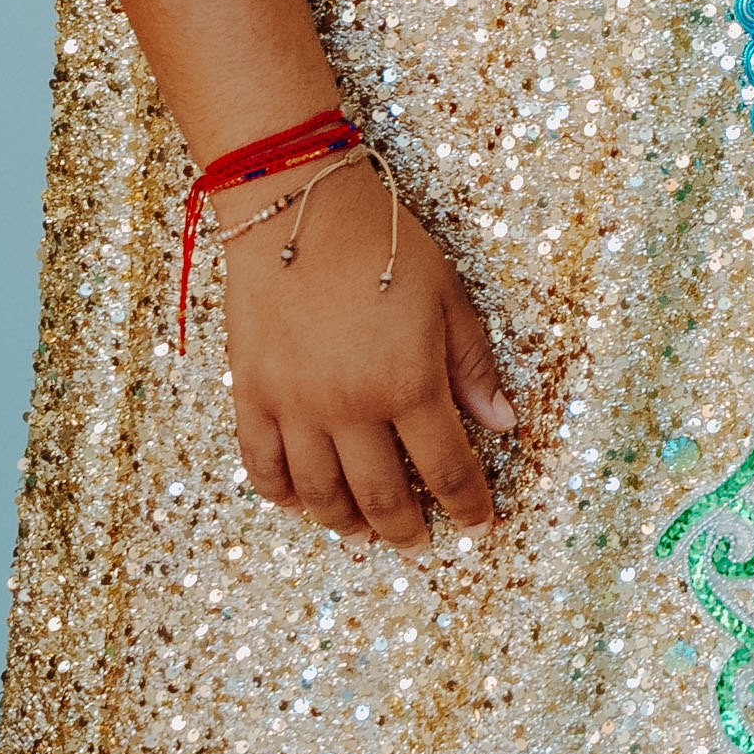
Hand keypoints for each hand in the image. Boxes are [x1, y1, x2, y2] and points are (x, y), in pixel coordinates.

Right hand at [219, 164, 521, 540]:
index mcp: (408, 384)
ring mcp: (295, 406)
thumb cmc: (384, 244)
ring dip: (346, 524)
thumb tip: (503, 424)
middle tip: (421, 544)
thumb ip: (472, 366)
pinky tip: (301, 503)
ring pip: (320, 495)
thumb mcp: (447, 297)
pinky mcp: (251, 396)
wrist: (298, 208)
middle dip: (407, 529)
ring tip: (364, 533)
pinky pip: (262, 467)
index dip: (468, 505)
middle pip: (382, 497)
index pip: (447, 468)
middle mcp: (350, 407)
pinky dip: (283, 496)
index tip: (480, 525)